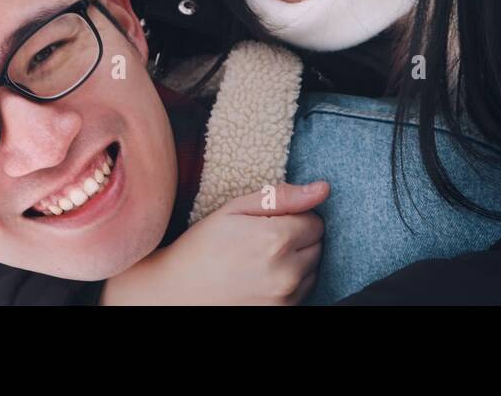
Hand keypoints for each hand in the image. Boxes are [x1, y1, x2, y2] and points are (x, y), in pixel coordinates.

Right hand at [100, 181, 329, 304]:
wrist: (176, 292)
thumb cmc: (202, 246)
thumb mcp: (234, 210)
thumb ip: (281, 197)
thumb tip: (323, 188)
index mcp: (276, 239)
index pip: (315, 221)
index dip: (295, 217)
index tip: (270, 221)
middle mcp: (287, 272)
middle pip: (318, 245)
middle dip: (298, 239)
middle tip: (263, 240)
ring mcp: (285, 297)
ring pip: (313, 269)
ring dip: (297, 261)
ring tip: (262, 259)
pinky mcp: (282, 313)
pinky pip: (303, 291)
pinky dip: (290, 283)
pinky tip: (262, 277)